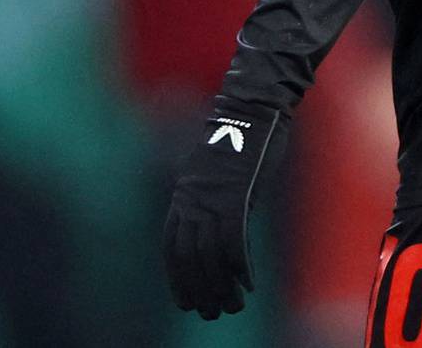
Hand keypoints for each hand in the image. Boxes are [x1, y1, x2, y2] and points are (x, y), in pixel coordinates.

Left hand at [162, 102, 288, 319]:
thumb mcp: (216, 174)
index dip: (177, 277)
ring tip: (233, 306)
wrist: (250, 108)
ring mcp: (214, 196)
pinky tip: (249, 284)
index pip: (171, 245)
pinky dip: (240, 265)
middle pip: (188, 255)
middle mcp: (193, 198)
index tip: (185, 302)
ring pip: (209, 253)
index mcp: (184, 194)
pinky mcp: (237, 192)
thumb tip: (216, 234)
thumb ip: (212, 201)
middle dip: (198, 289)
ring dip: (221, 285)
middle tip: (211, 313)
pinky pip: (234, 238)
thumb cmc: (238, 139)